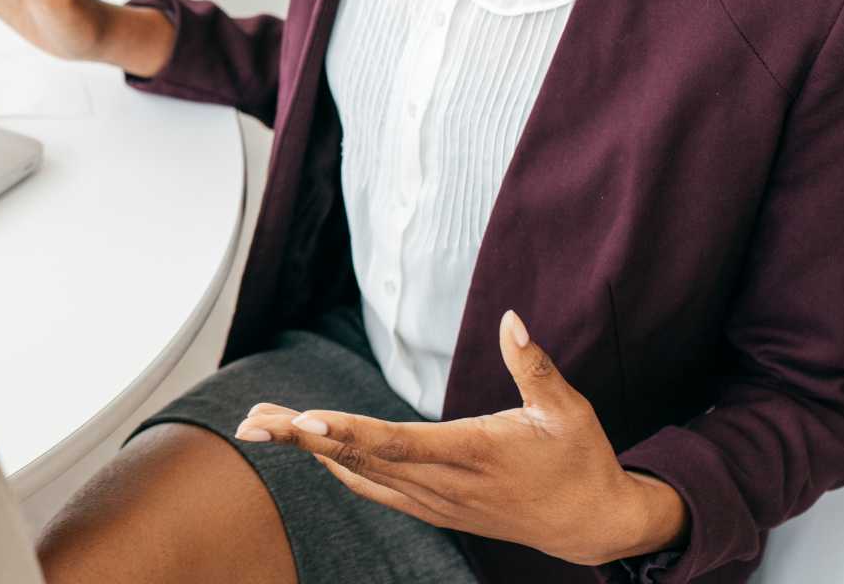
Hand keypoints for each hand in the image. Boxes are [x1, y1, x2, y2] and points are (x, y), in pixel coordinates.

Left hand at [232, 311, 689, 566]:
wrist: (592, 524)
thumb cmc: (579, 459)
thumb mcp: (566, 409)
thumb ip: (533, 365)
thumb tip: (510, 319)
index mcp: (474, 453)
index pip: (398, 443)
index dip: (347, 432)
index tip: (302, 421)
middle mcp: (445, 483)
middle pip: (360, 458)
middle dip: (301, 439)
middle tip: (251, 423)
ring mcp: (436, 501)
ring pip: (359, 473)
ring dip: (308, 450)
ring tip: (259, 426)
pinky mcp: (435, 508)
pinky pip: (375, 488)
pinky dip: (338, 466)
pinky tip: (309, 448)